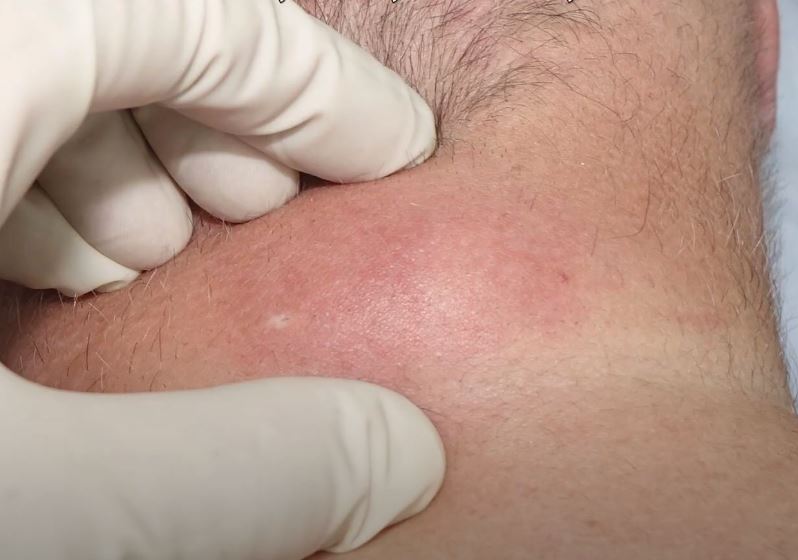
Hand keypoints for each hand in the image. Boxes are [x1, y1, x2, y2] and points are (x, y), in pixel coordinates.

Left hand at [0, 1, 444, 557]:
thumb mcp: (29, 508)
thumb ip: (235, 470)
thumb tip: (396, 458)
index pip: (192, 11)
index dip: (322, 85)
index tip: (392, 155)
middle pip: (111, 25)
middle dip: (223, 121)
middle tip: (268, 217)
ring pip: (29, 58)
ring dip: (119, 146)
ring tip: (152, 253)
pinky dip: (22, 164)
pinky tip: (47, 271)